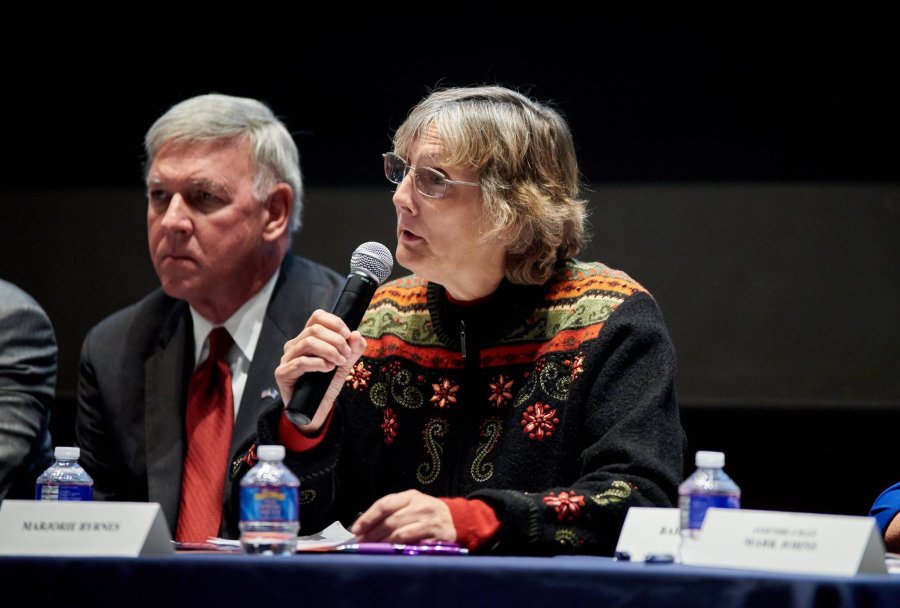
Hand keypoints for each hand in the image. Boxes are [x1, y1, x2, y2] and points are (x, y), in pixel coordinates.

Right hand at [275, 309, 365, 430]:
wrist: (316, 410)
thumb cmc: (326, 385)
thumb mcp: (344, 365)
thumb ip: (353, 350)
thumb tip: (357, 335)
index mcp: (307, 338)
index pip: (317, 317)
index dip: (335, 322)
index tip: (348, 335)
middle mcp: (294, 345)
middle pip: (314, 329)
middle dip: (336, 340)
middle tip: (347, 355)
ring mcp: (286, 359)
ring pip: (308, 343)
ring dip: (330, 351)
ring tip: (339, 362)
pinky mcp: (282, 373)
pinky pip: (300, 362)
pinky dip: (318, 363)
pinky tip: (328, 369)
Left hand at [351, 489, 456, 543]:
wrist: (456, 519)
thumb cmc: (426, 514)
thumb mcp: (410, 505)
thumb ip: (391, 513)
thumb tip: (362, 528)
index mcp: (410, 496)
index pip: (385, 504)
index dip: (368, 518)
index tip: (356, 530)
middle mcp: (420, 505)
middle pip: (391, 520)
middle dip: (373, 534)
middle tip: (361, 545)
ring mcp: (429, 520)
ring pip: (400, 533)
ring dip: (384, 543)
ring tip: (373, 550)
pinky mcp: (436, 535)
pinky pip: (414, 543)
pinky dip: (400, 548)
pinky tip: (392, 553)